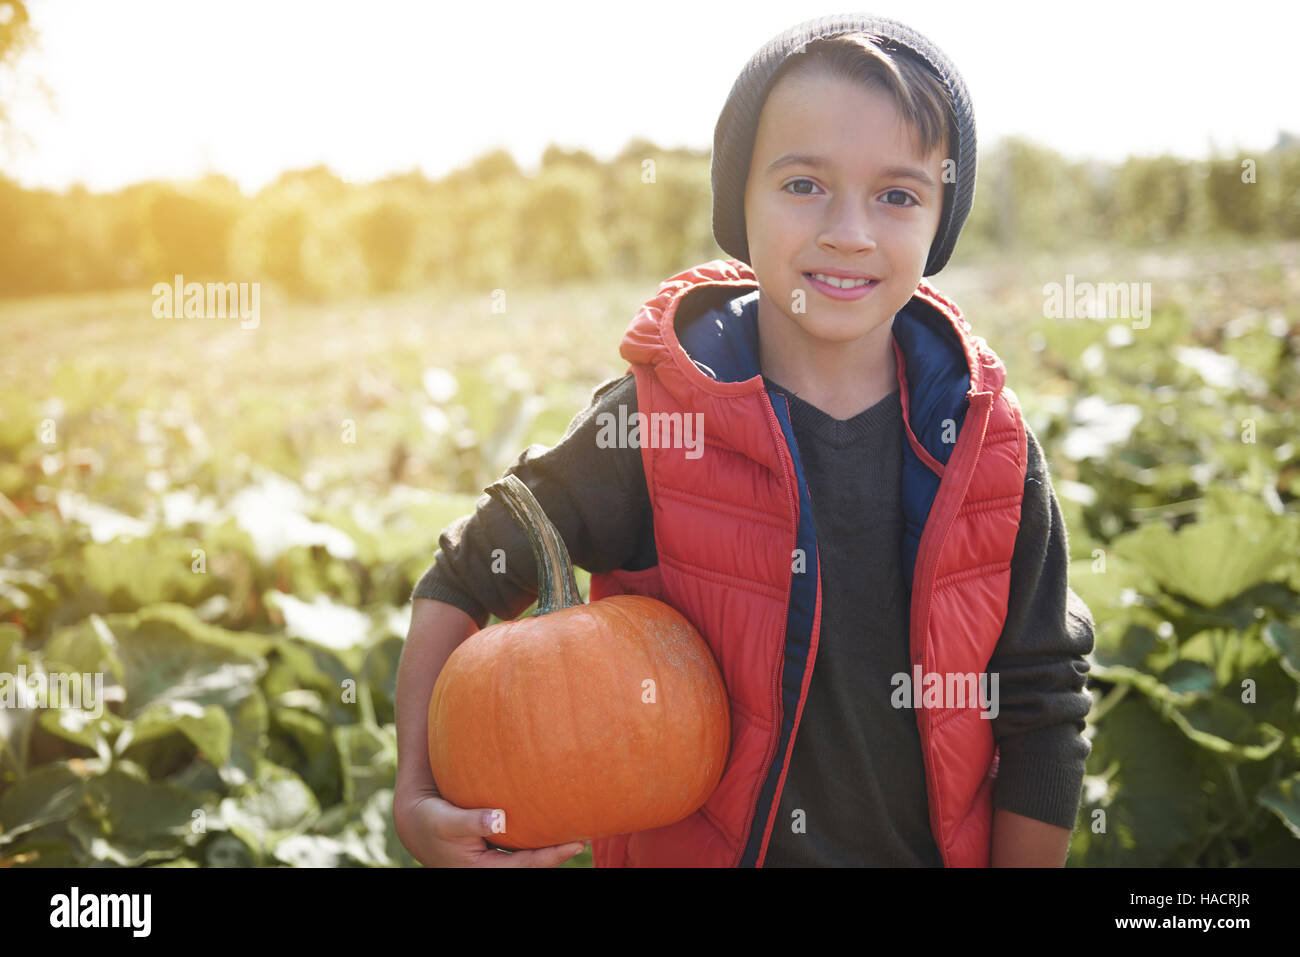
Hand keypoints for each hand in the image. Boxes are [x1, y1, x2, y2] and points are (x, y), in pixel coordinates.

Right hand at [393, 784, 588, 866]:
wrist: (415, 822)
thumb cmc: (430, 821)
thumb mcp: (447, 821)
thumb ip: (472, 821)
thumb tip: (499, 818)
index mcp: (484, 870)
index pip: (527, 866)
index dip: (553, 856)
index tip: (577, 843)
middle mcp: (492, 869)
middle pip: (533, 864)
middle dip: (559, 853)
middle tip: (586, 837)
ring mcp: (494, 860)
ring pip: (529, 856)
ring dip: (550, 846)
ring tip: (577, 831)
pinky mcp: (494, 848)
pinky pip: (521, 845)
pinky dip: (537, 836)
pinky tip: (551, 821)